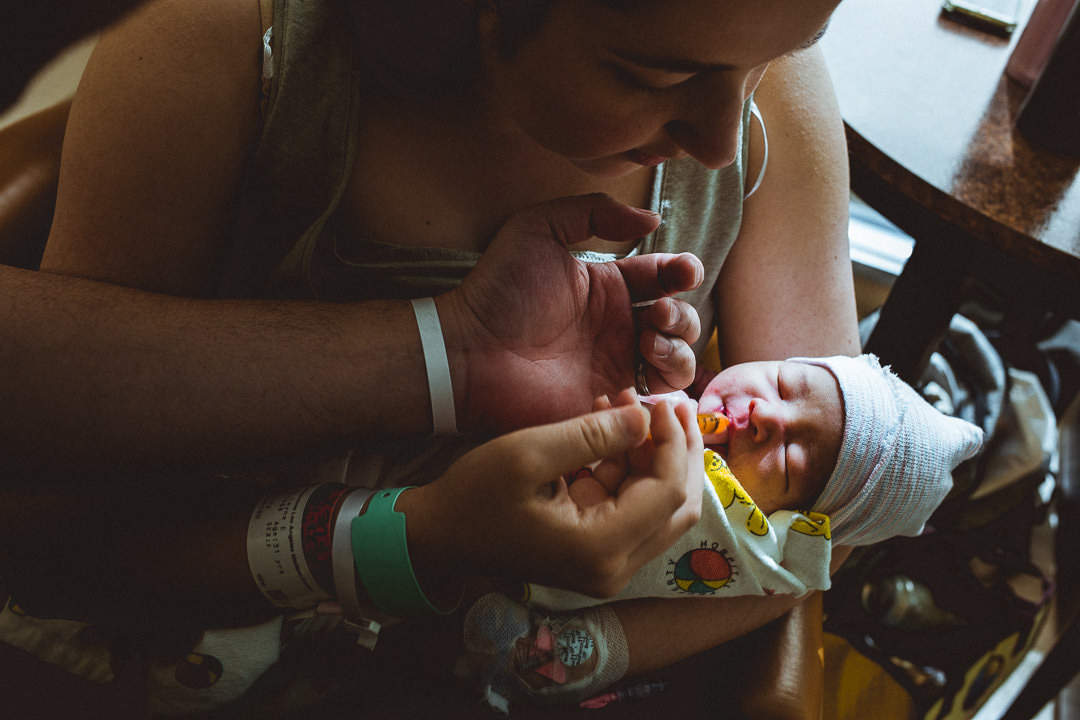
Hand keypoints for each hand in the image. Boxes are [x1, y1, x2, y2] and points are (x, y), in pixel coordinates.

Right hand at [400, 390, 703, 598]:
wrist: (442, 534)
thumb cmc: (475, 494)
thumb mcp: (528, 453)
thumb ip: (592, 434)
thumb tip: (647, 417)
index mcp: (598, 548)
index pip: (667, 494)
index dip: (671, 443)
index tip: (657, 403)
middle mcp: (613, 568)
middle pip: (678, 507)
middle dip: (678, 451)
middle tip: (669, 404)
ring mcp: (608, 565)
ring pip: (662, 507)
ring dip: (654, 456)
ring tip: (629, 406)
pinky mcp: (599, 554)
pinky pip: (634, 508)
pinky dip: (631, 468)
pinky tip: (611, 429)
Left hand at [440, 193, 702, 432]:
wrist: (470, 351)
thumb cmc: (498, 290)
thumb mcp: (539, 228)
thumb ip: (592, 211)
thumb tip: (650, 219)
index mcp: (609, 288)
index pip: (665, 278)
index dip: (683, 272)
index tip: (683, 272)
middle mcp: (619, 328)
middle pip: (681, 321)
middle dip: (682, 315)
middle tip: (657, 313)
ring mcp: (616, 369)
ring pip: (679, 362)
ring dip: (679, 350)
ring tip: (648, 342)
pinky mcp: (610, 406)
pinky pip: (656, 403)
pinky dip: (664, 389)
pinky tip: (642, 370)